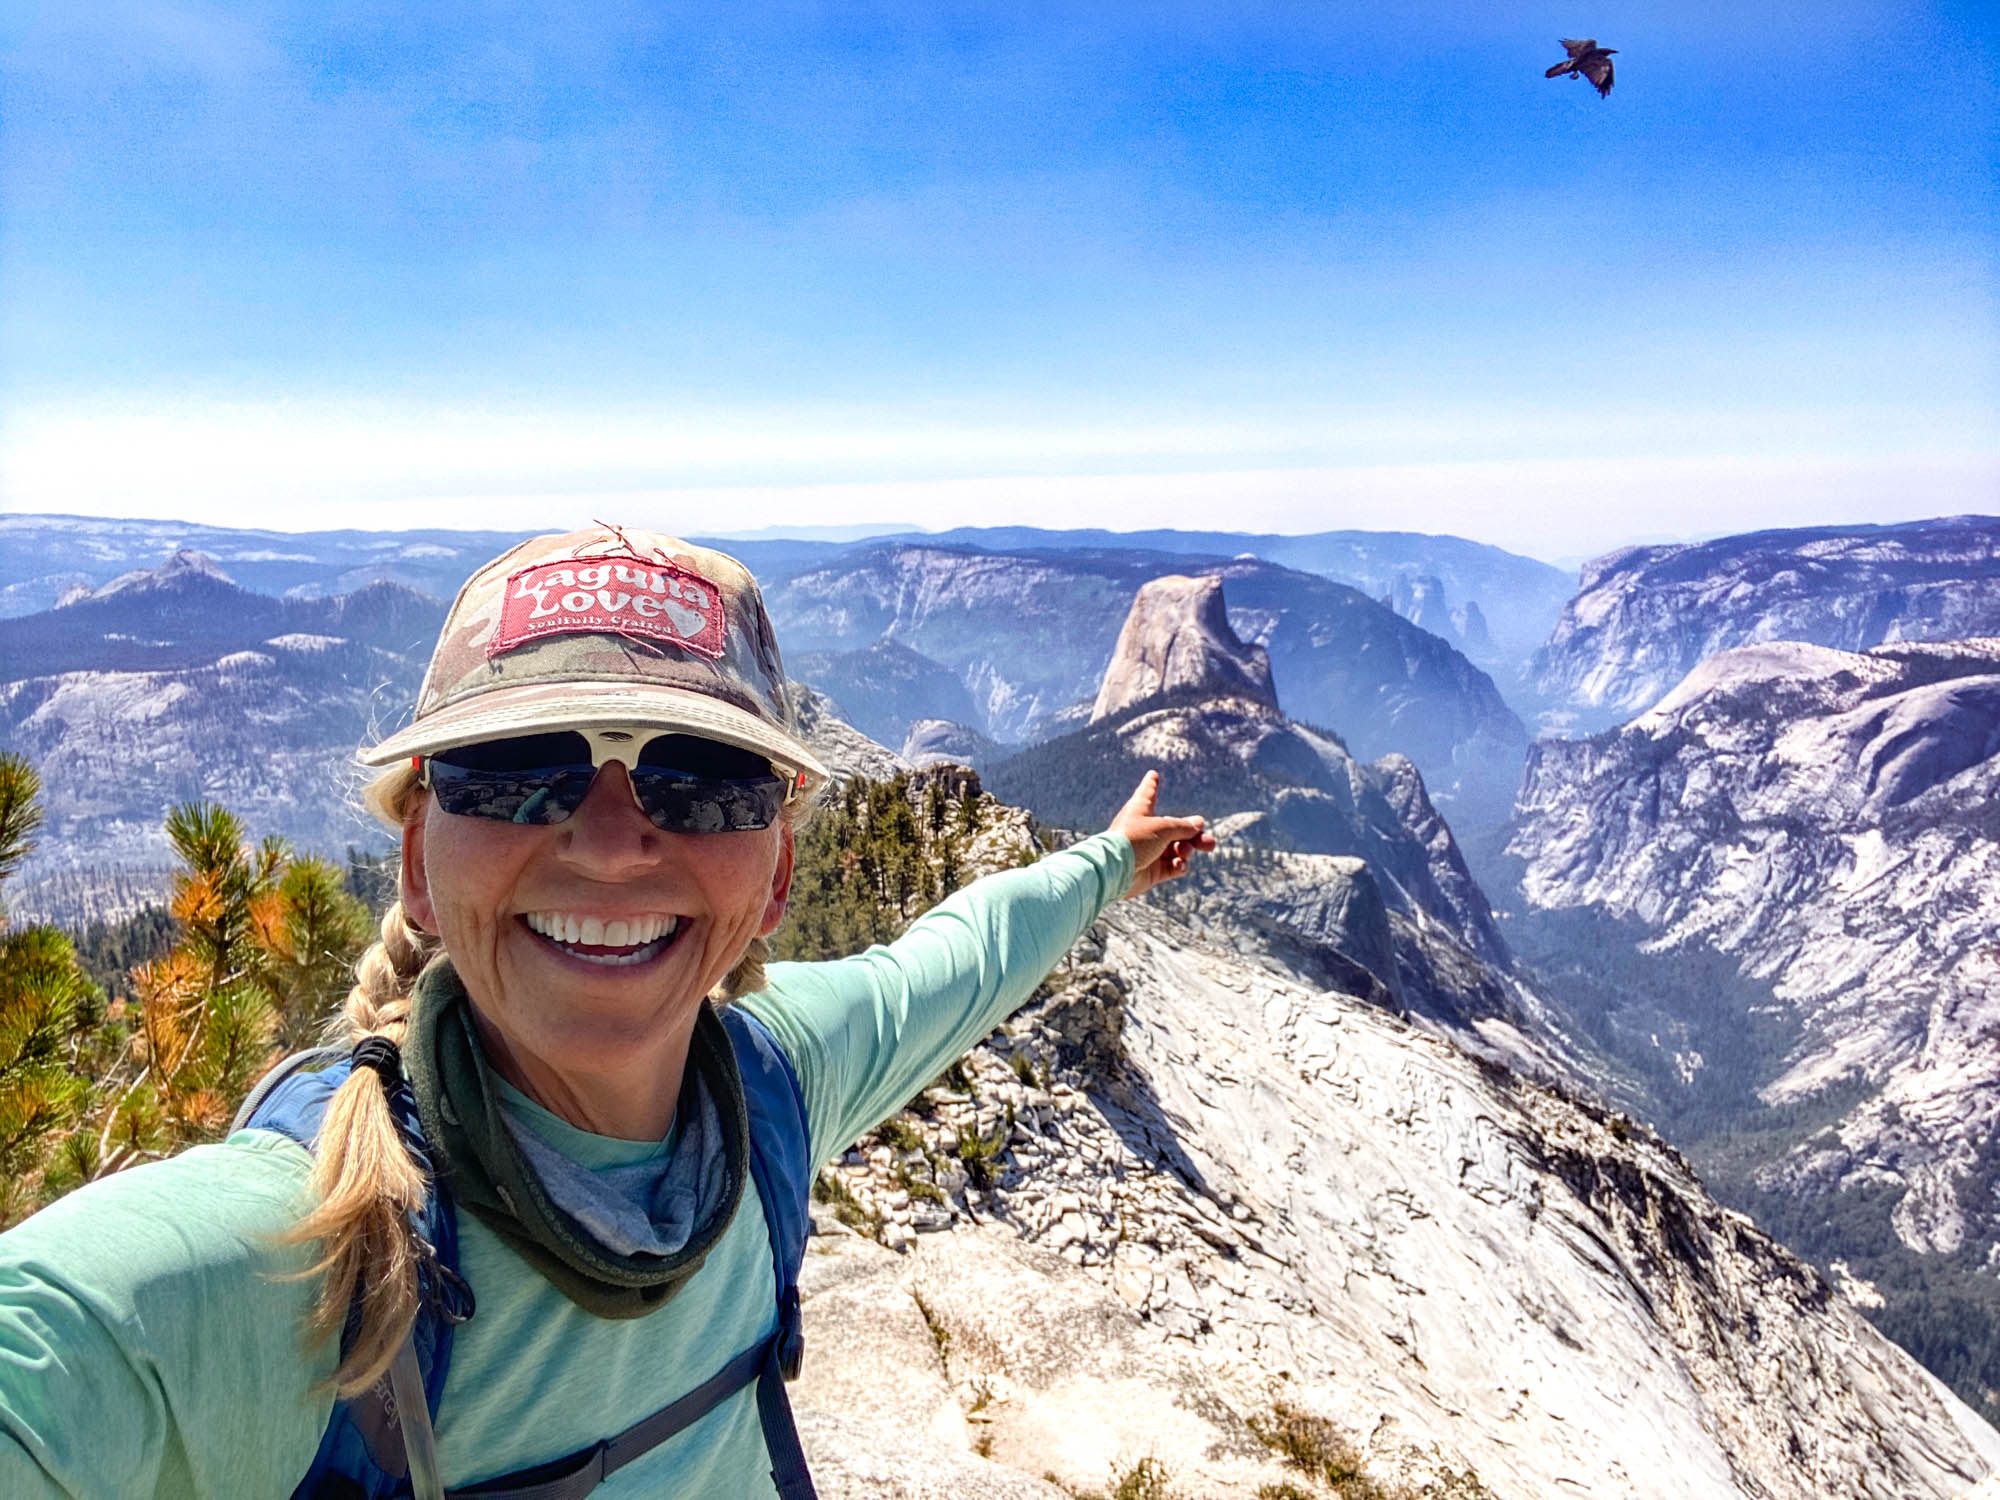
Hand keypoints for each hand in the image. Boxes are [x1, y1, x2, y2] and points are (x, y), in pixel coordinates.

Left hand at [1108, 770, 1216, 898]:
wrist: (1115, 871)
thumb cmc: (1134, 840)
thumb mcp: (1163, 827)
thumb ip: (1184, 826)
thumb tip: (1199, 823)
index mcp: (1140, 810)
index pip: (1148, 793)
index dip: (1151, 784)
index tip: (1152, 774)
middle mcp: (1145, 829)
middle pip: (1176, 828)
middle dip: (1194, 835)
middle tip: (1209, 844)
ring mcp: (1150, 851)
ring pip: (1178, 848)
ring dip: (1187, 850)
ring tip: (1184, 852)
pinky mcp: (1152, 871)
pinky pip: (1173, 866)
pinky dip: (1180, 865)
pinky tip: (1179, 864)